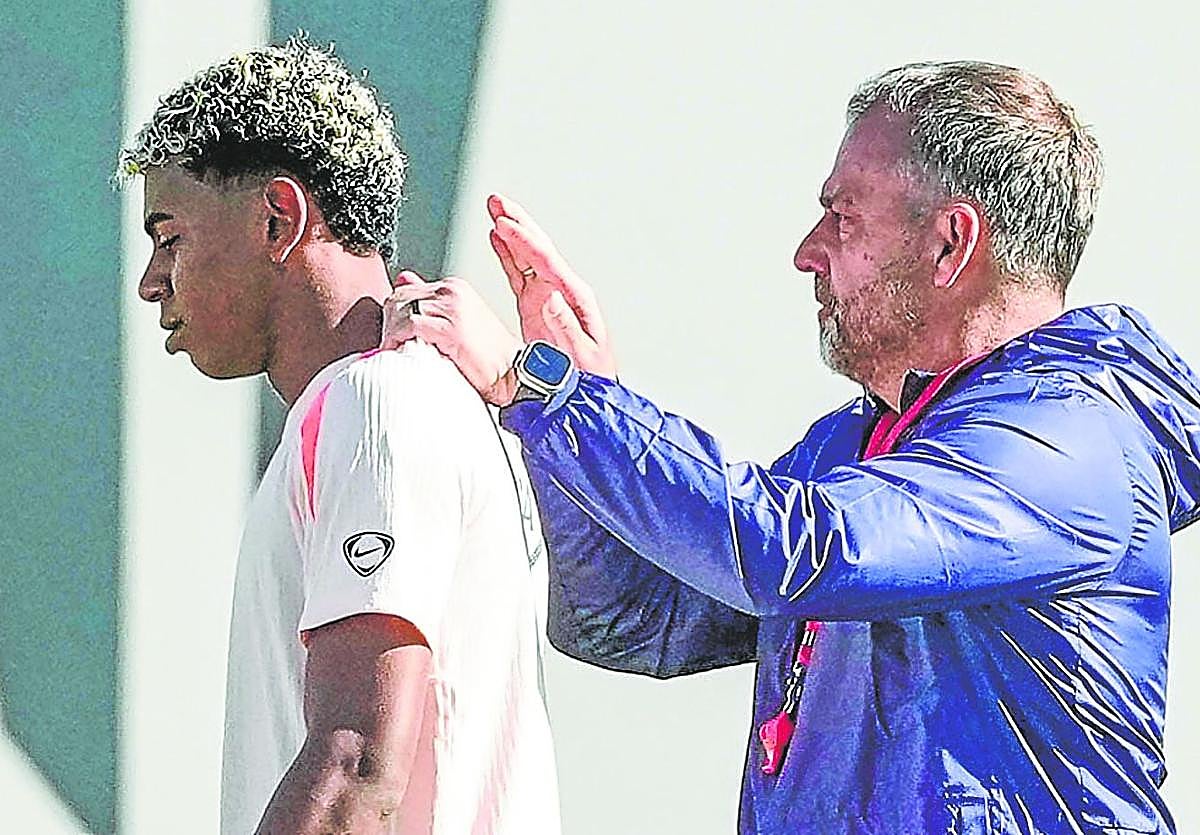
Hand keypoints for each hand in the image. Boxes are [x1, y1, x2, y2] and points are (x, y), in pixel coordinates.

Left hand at [381, 272, 522, 405]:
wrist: (514, 372)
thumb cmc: (488, 356)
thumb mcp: (458, 322)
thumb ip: (431, 304)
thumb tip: (403, 281)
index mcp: (455, 287)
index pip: (406, 290)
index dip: (393, 314)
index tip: (391, 335)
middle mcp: (453, 291)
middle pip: (400, 298)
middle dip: (389, 322)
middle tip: (389, 345)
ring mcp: (453, 308)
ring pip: (401, 310)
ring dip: (391, 333)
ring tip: (392, 351)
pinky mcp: (451, 328)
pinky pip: (410, 326)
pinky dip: (397, 340)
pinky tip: (397, 353)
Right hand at [487, 194, 617, 378]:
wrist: (585, 396)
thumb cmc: (589, 378)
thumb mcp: (582, 356)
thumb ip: (566, 326)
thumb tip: (552, 299)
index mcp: (576, 299)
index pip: (547, 262)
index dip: (524, 242)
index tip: (505, 225)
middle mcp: (563, 292)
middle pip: (538, 250)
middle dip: (518, 224)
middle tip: (498, 203)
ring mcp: (548, 298)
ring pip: (527, 257)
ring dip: (511, 233)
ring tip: (494, 211)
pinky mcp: (536, 307)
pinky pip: (518, 275)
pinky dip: (507, 256)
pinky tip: (497, 240)